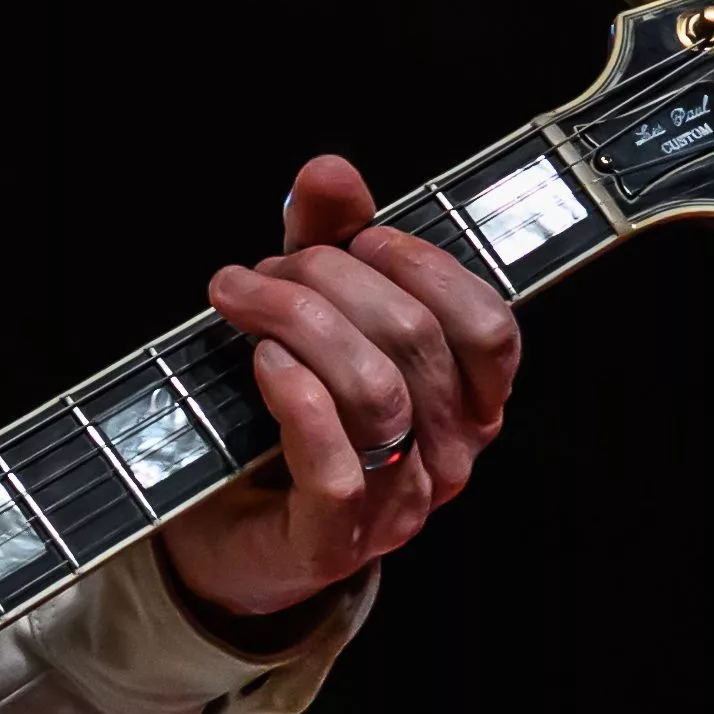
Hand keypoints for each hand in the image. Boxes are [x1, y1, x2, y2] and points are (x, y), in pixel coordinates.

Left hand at [171, 153, 523, 624]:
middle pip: (415, 341)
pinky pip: (335, 466)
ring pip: (377, 394)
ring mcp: (397, 506)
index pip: (487, 324)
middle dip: (329, 280)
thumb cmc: (281, 418)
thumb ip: (329, 241)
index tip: (352, 234)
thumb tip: (330, 170)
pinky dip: (297, 399)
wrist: (226, 533)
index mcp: (467, 400)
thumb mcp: (311, 313)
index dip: (421, 264)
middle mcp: (448, 456)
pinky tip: (263, 362)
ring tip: (242, 303)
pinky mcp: (333, 542)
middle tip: (259, 273)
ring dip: (301, 326)